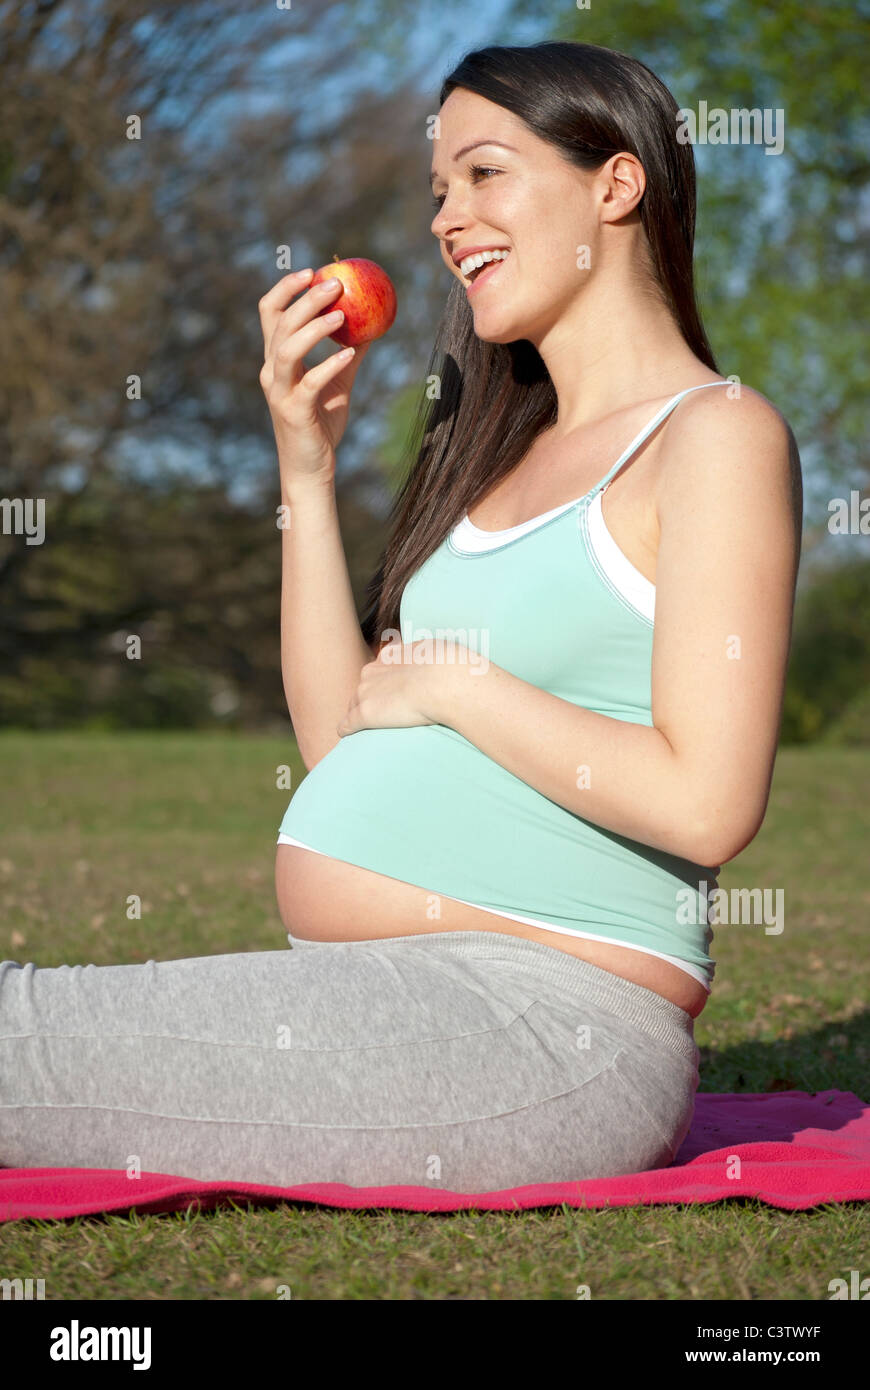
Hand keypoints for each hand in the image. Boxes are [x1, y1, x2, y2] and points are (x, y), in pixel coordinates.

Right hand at [258, 268, 370, 485]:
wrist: (312, 467)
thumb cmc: (323, 423)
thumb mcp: (339, 382)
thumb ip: (349, 354)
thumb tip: (373, 324)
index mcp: (276, 360)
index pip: (270, 313)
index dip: (286, 287)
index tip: (312, 271)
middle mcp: (271, 371)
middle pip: (280, 323)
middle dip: (305, 298)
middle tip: (336, 283)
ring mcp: (279, 391)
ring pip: (287, 348)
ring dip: (314, 327)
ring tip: (343, 315)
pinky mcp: (293, 411)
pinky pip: (309, 382)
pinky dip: (329, 365)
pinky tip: (350, 354)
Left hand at [336, 638, 462, 736]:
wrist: (443, 682)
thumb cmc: (446, 668)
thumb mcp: (434, 652)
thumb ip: (424, 658)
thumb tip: (430, 661)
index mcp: (388, 658)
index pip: (377, 673)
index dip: (384, 685)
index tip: (393, 695)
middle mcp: (371, 673)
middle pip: (363, 689)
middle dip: (370, 700)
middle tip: (385, 713)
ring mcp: (366, 694)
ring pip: (353, 706)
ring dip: (358, 715)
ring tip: (366, 728)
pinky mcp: (364, 714)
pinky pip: (347, 724)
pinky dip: (346, 729)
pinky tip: (346, 735)